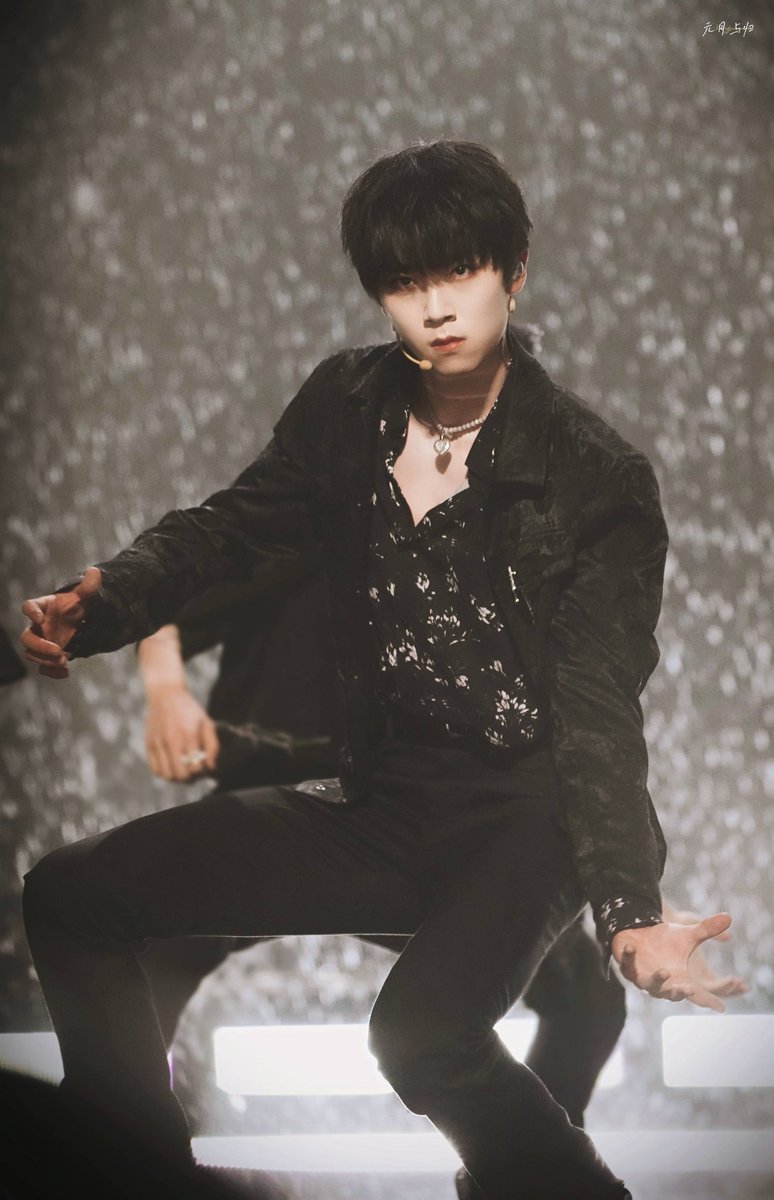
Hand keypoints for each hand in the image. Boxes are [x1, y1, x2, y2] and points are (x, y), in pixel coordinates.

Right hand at [21, 566, 101, 678]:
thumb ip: (88, 587)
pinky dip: (51, 673)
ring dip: (46, 660)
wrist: (79, 621)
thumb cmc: (76, 605)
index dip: (31, 612)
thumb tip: (95, 571)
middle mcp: (37, 626)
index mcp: (43, 607)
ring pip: (32, 654)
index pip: (29, 606)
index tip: (39, 618)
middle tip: (59, 651)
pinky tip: (66, 674)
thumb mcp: (84, 596)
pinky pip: (42, 668)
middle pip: (27, 638)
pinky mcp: (47, 655)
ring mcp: (40, 641)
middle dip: (40, 646)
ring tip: (65, 661)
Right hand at [145, 686, 219, 781]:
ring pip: (167, 775)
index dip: (202, 772)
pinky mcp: (149, 744)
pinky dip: (164, 773)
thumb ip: (212, 746)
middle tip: (194, 770)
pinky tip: (171, 765)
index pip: (195, 768)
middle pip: (181, 775)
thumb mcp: (206, 723)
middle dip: (190, 778)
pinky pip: (155, 770)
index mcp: (188, 735)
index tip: (204, 766)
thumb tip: (211, 767)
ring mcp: (158, 743)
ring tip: (183, 769)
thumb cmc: (189, 710)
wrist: (165, 694)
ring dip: (177, 777)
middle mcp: (171, 740)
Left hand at [611, 912, 734, 1012]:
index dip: (710, 1001)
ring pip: (650, 985)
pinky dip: (628, 957)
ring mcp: (644, 977)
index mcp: (680, 979)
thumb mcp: (688, 935)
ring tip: (665, 971)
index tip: (721, 1007)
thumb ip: (707, 930)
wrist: (640, 932)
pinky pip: (627, 965)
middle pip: (673, 995)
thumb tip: (729, 917)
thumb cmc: (665, 940)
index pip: (699, 994)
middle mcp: (663, 983)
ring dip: (657, 980)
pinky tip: (631, 947)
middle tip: (689, 989)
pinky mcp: (628, 968)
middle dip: (680, 993)